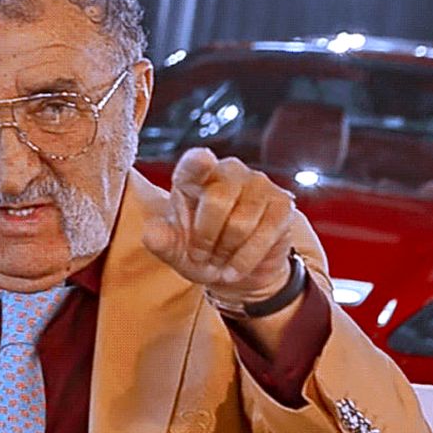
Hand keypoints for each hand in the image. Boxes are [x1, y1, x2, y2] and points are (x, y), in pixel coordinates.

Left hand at [142, 148, 295, 303]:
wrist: (235, 271)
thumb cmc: (199, 251)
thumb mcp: (175, 250)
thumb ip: (161, 241)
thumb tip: (151, 235)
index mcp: (195, 175)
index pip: (195, 162)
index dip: (199, 162)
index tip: (203, 161)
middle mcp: (228, 171)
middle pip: (217, 200)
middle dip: (206, 238)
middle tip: (201, 255)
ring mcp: (258, 184)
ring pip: (241, 222)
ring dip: (225, 252)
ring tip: (219, 259)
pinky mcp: (282, 204)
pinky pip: (264, 235)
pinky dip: (245, 260)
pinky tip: (235, 268)